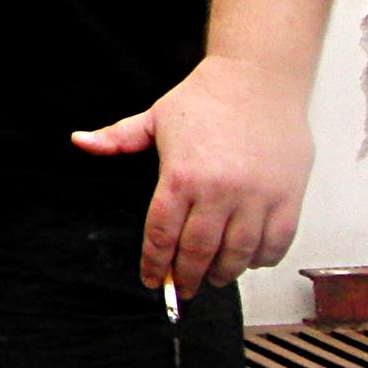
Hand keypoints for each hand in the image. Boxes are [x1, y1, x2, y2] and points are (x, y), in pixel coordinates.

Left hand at [71, 54, 313, 297]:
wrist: (258, 79)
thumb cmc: (205, 99)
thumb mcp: (154, 117)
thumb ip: (117, 138)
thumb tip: (79, 141)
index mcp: (181, 176)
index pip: (161, 233)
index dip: (154, 262)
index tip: (150, 279)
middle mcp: (218, 191)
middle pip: (198, 251)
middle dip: (186, 277)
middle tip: (181, 288)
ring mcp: (256, 197)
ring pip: (237, 255)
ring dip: (222, 274)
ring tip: (211, 278)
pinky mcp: (288, 198)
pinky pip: (275, 244)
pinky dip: (260, 260)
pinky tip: (248, 260)